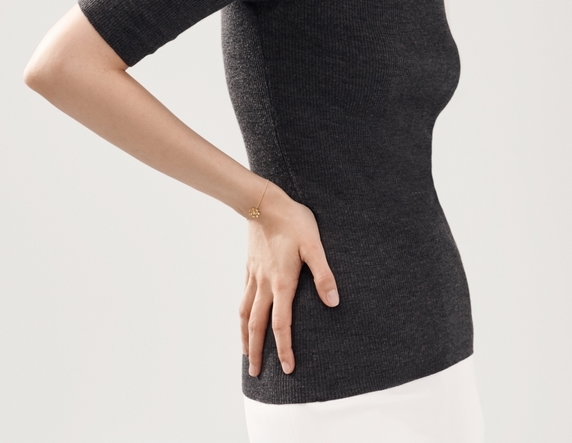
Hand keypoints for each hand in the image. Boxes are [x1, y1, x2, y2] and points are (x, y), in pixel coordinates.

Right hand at [239, 183, 339, 376]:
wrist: (263, 202)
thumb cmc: (293, 222)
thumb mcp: (314, 245)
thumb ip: (323, 274)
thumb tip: (333, 302)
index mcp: (282, 282)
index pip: (281, 324)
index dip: (285, 348)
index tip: (288, 368)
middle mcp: (264, 284)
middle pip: (257, 325)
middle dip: (257, 352)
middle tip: (255, 373)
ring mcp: (254, 276)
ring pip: (245, 312)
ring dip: (245, 336)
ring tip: (245, 352)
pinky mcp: (250, 266)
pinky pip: (243, 296)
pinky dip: (243, 313)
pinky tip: (244, 315)